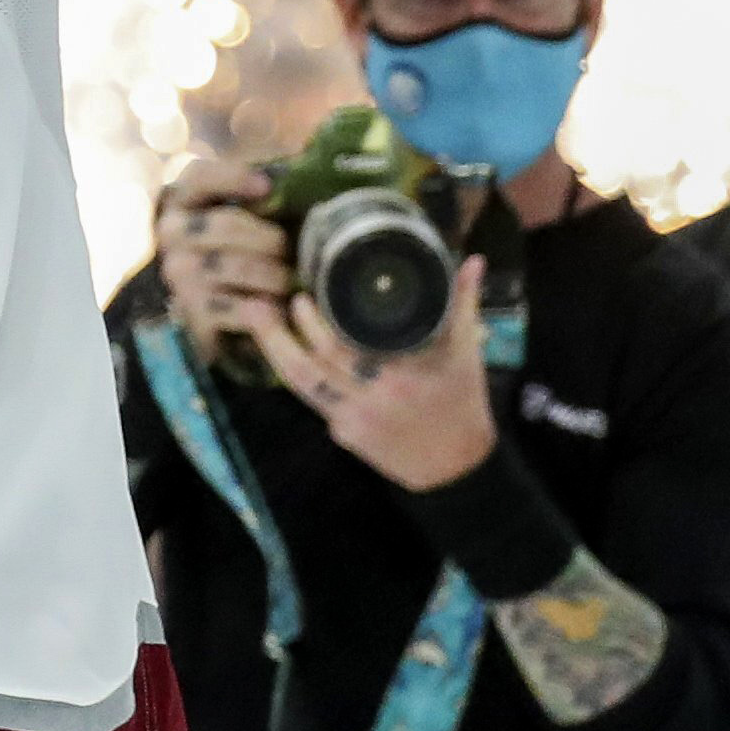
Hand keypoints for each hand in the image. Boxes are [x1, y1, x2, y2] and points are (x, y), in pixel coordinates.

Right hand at [154, 155, 291, 366]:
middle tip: (289, 248)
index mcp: (183, 198)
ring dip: (270, 274)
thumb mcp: (253, 211)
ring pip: (229, 266)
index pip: (199, 176)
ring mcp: (178, 274)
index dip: (234, 177)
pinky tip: (278, 307)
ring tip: (290, 280)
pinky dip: (263, 308)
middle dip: (268, 238)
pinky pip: (232, 307)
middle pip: (223, 225)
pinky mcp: (192, 313)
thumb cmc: (247, 247)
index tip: (267, 186)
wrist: (223, 309)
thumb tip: (309, 161)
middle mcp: (171, 232)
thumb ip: (272, 187)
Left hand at [236, 258, 499, 493]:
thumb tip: (473, 260)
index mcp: (399, 378)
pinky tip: (281, 349)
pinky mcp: (345, 437)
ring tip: (256, 316)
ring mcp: (352, 423)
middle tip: (263, 300)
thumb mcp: (466, 355)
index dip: (313, 324)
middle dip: (276, 332)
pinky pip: (314, 401)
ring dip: (273, 349)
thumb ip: (464, 304)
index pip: (341, 348)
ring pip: (300, 385)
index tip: (301, 294)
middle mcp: (370, 401)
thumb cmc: (461, 404)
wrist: (457, 470)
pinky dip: (298, 374)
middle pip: (307, 366)